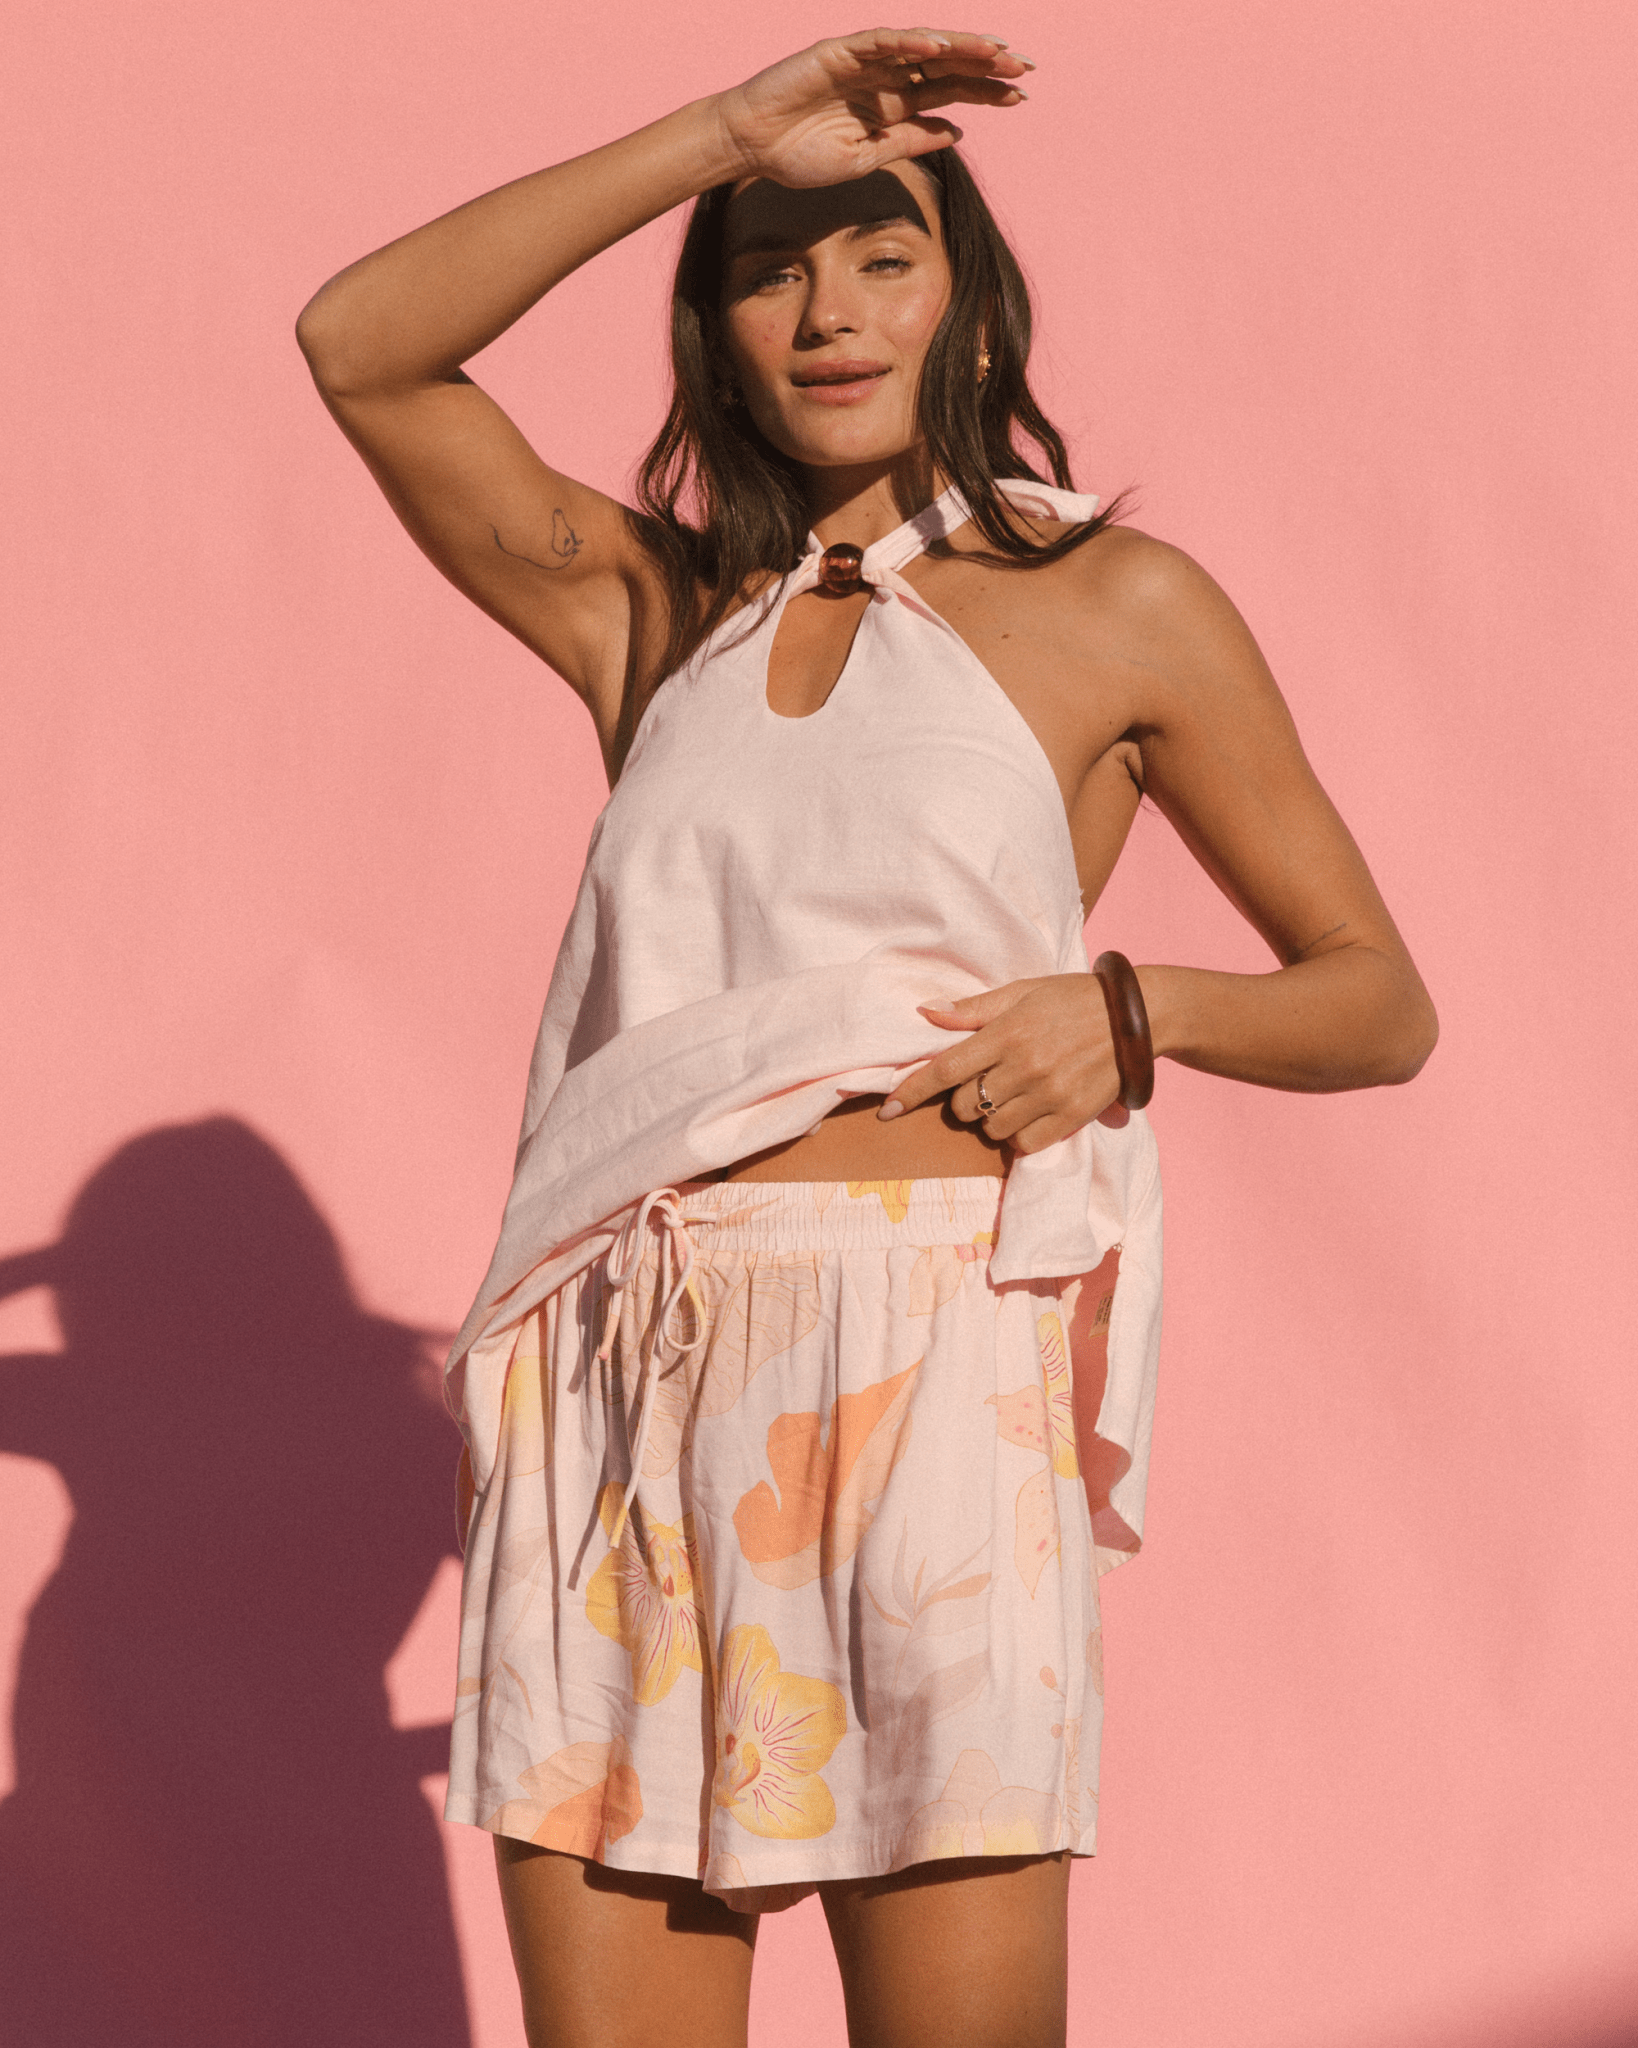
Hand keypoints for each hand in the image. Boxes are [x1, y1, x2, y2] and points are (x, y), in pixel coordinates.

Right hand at [714, 28, 1031, 188]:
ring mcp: (864, 61)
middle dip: (984, 63)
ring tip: (994, 49)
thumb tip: (959, 132)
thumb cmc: (800, 156)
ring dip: (957, 45)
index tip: (1020, 96)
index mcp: (893, 104)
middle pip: (945, 63)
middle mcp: (885, 77)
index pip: (949, 90)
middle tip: (1024, 65)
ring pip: (921, 46)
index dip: (985, 91)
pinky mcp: (839, 51)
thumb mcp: (867, 158)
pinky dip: (909, 41)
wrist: (752, 148)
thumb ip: (911, 140)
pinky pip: (880, 41)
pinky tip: (937, 45)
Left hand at [880, 975, 1129, 1151]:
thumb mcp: (1022, 992)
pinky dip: (1018, 1134)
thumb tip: (926, 1012)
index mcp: (1007, 1032)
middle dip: (962, 1099)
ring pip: (991, 1128)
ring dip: (991, 1117)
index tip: (888, 1110)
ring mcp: (1050, 1093)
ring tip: (1013, 1095)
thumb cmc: (1072, 999)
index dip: (912, 1091)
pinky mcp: (1072, 1115)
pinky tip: (1030, 1113)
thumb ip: (973, 1009)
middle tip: (985, 1081)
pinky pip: (1024, 1143)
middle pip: (964, 1105)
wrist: (1135, 1017)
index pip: (946, 1068)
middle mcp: (1025, 1065)